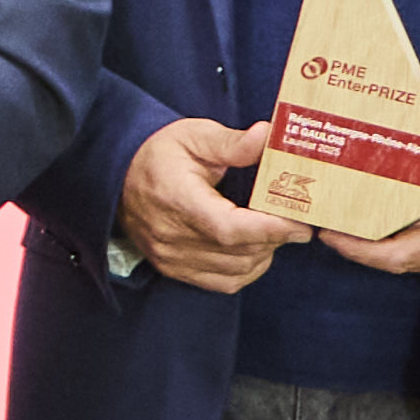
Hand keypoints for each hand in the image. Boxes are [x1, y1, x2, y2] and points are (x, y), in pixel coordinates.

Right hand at [117, 114, 303, 296]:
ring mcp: (171, 257)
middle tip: (298, 220)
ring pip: (235, 271)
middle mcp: (171, 236)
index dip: (271, 230)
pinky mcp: (172, 268)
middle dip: (276, 238)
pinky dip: (246, 271)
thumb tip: (267, 137)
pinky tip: (254, 251)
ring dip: (264, 255)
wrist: (118, 175)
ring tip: (275, 231)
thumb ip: (232, 142)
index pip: (230, 229)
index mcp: (178, 200)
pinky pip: (221, 283)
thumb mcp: (195, 135)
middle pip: (239, 252)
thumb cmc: (159, 153)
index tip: (301, 223)